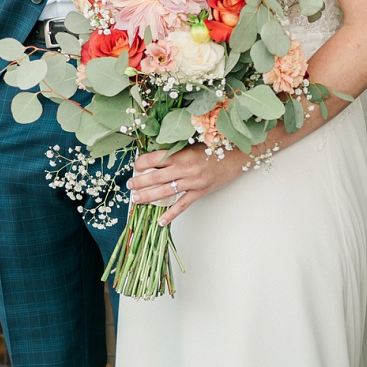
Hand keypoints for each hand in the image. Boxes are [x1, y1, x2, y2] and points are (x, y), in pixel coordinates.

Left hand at [126, 144, 249, 224]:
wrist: (237, 156)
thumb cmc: (216, 147)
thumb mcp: (193, 143)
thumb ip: (176, 150)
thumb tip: (157, 156)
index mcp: (181, 153)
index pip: (154, 159)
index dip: (141, 163)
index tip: (136, 166)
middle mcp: (184, 168)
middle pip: (155, 177)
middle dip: (139, 182)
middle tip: (129, 186)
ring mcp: (192, 182)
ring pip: (165, 192)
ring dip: (148, 196)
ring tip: (136, 200)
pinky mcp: (199, 192)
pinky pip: (182, 205)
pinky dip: (170, 215)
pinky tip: (161, 222)